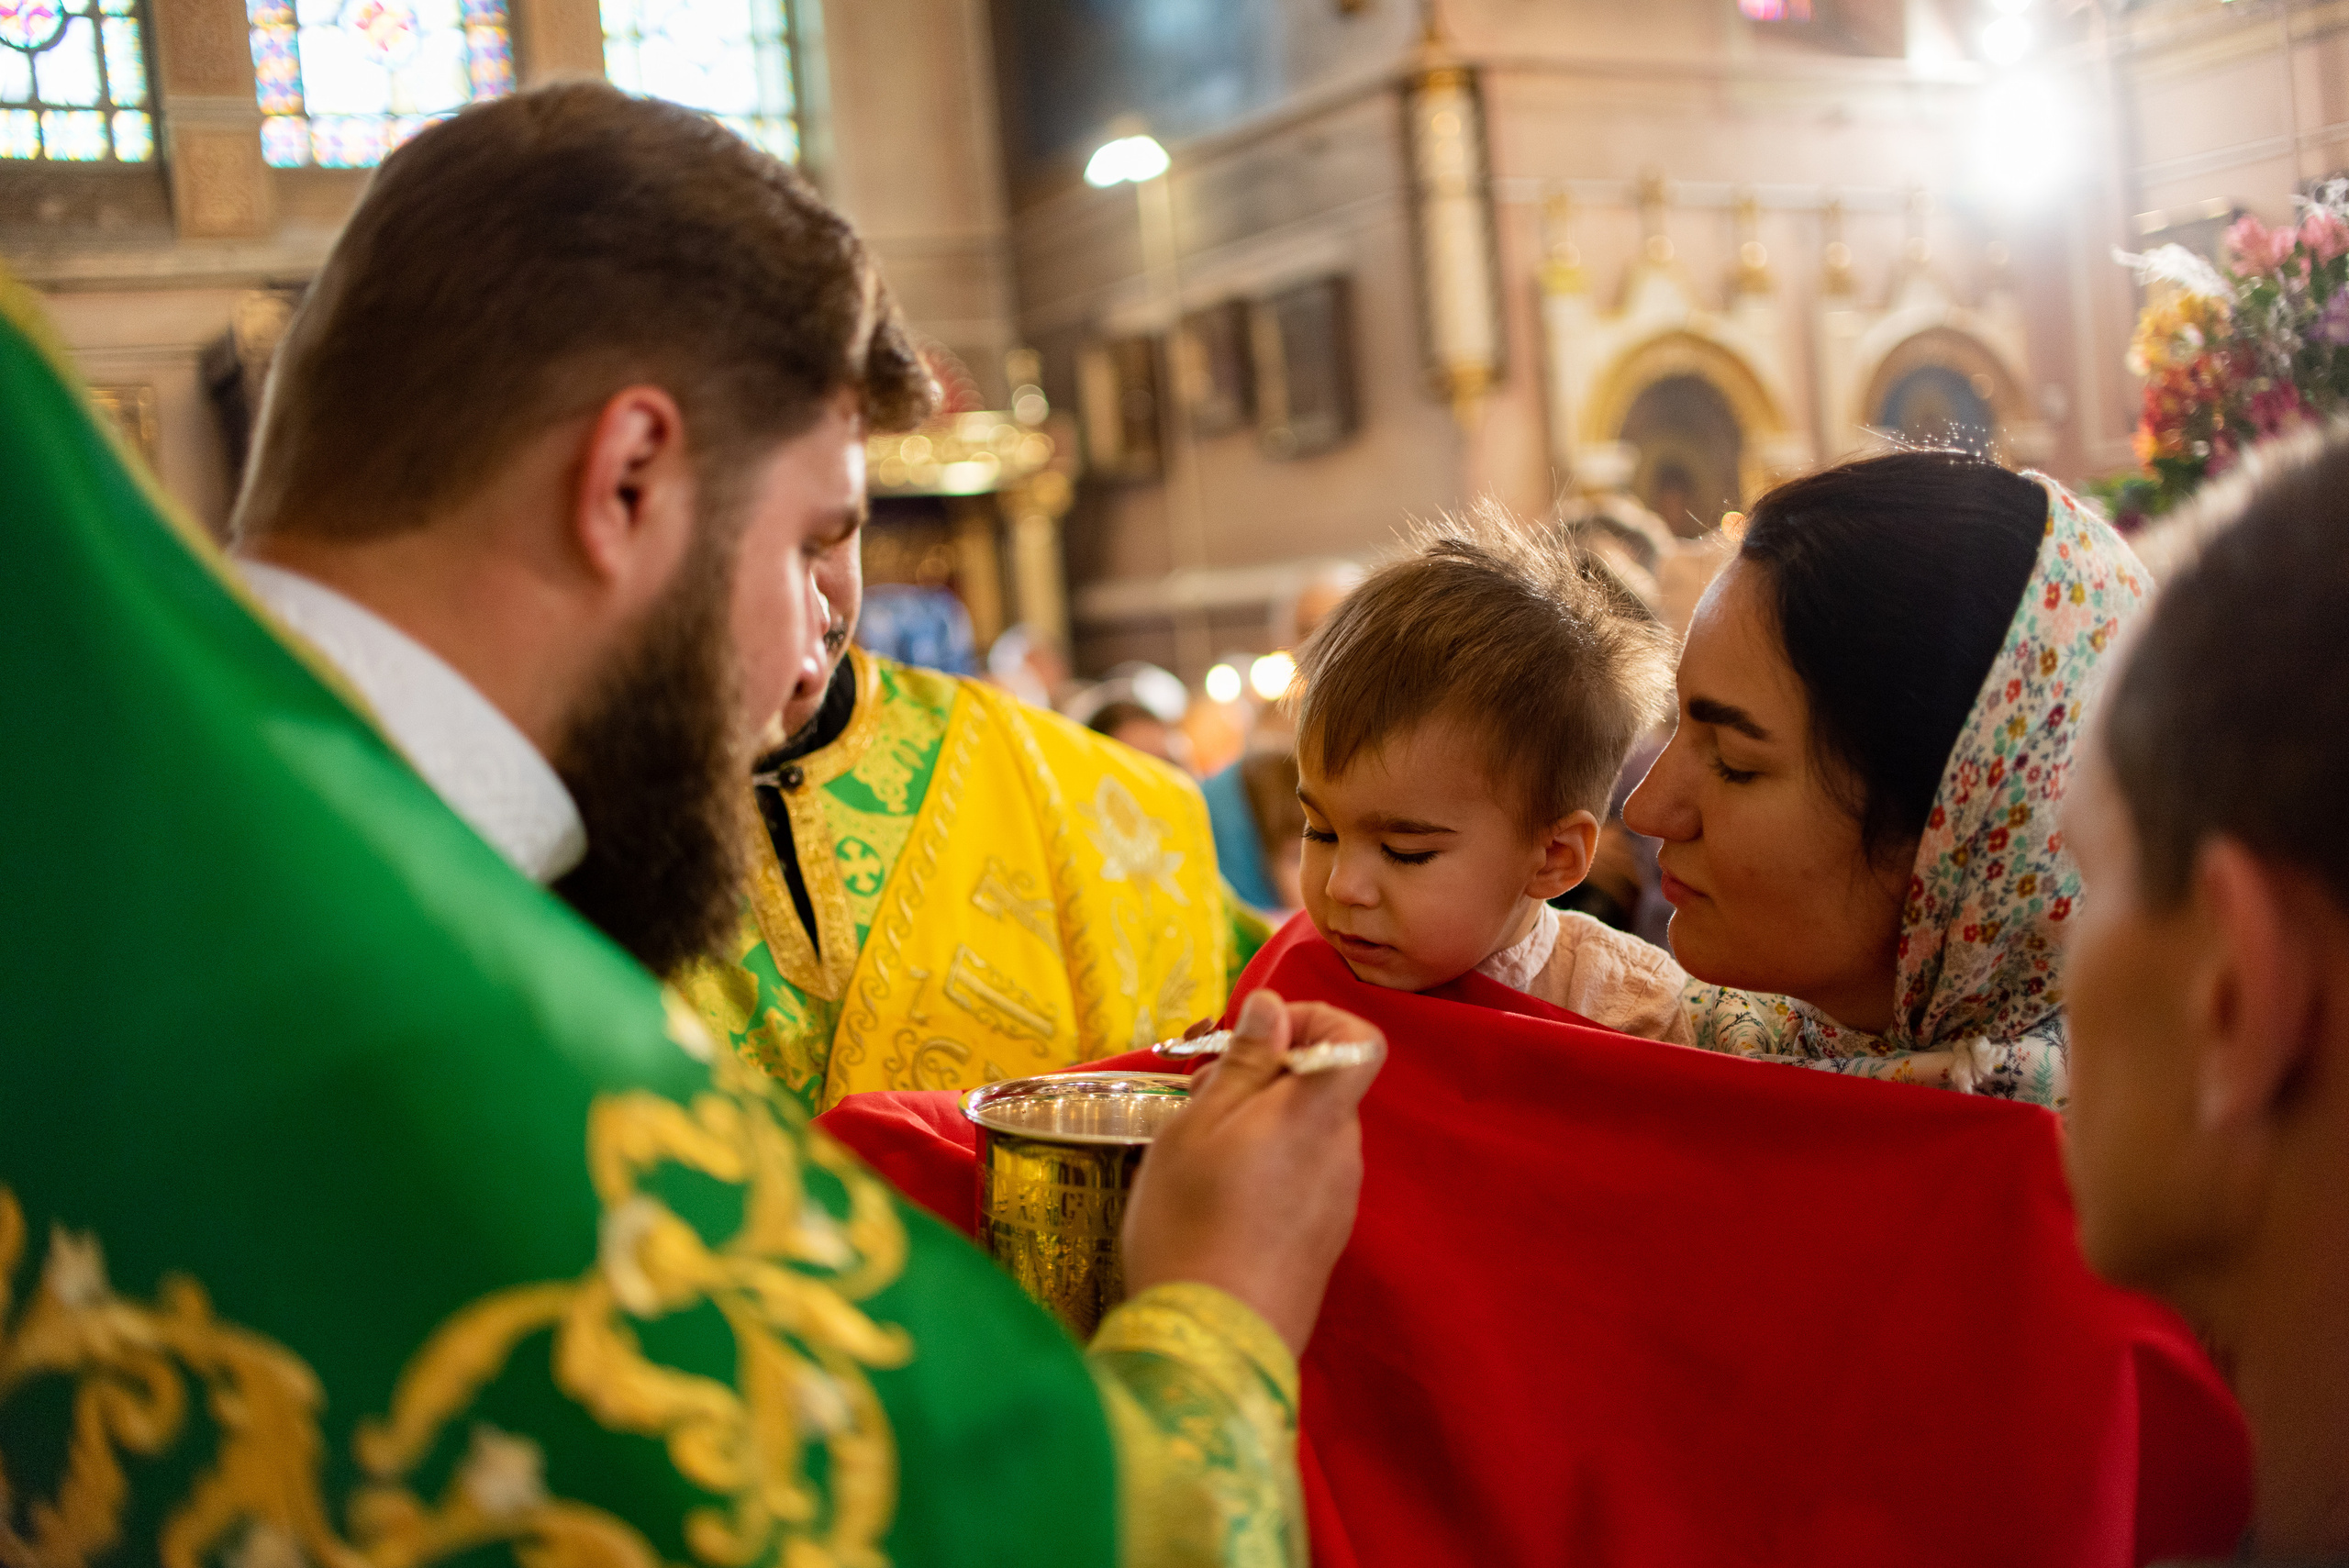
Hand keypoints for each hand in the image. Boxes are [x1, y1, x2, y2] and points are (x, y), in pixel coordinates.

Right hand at [1120, 988, 1384, 1356]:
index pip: (1360, 1039)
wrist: (1213, 1345)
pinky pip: (1304, 1179)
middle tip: (1199, 1100)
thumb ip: (1244, 1064)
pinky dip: (1268, 1170)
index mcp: (1318, 1114)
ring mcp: (1338, 1201)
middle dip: (1267, 1077)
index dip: (1315, 1021)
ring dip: (1261, 1126)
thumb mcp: (1197, 1127)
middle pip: (1324, 1087)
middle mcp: (1343, 1153)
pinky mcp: (1323, 1241)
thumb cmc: (1191, 1220)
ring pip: (1308, 1134)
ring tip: (1199, 1155)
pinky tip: (1218, 1202)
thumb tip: (1274, 1009)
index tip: (1257, 1039)